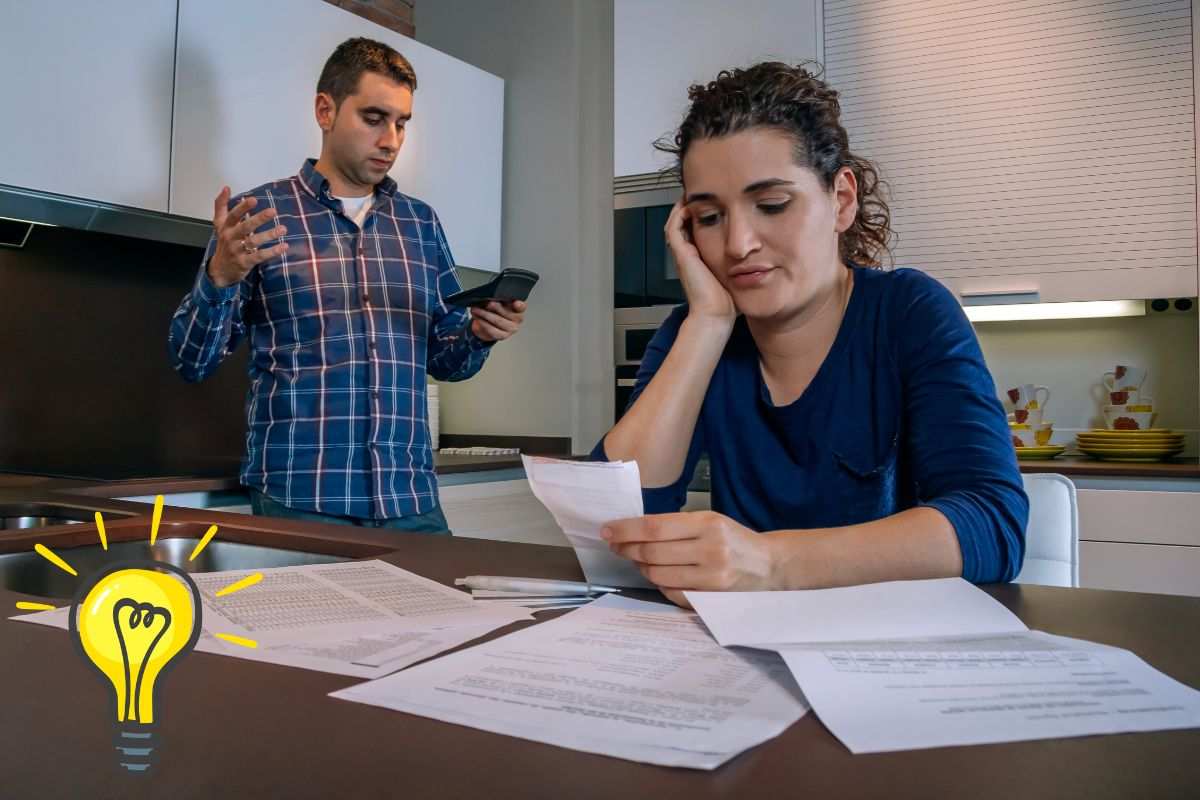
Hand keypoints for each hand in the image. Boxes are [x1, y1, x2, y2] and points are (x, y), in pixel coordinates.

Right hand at [207, 186, 288, 287]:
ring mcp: (237, 251)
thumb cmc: (224, 243)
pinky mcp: (245, 262)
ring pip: (254, 241)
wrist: (220, 270)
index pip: (233, 216)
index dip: (242, 208)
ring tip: (283, 229)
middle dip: (259, 219)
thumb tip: (226, 187)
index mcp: (226, 227)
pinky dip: (272, 252)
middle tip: (273, 211)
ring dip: (269, 235)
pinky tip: (284, 246)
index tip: (253, 199)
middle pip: (245, 227)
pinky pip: (260, 256)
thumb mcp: (219, 224)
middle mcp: (230, 238)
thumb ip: (221, 206)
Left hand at [470, 299, 525, 341]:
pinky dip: (484, 324)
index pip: (521, 306)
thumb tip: (489, 298)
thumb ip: (497, 298)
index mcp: (519, 307)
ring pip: (498, 321)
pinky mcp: (503, 335)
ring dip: (485, 315)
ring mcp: (511, 328)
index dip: (519, 305)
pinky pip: (492, 330)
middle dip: (496, 307)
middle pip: (507, 313)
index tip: (515, 303)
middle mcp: (518, 318)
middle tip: (488, 304)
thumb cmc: (496, 309)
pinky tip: (478, 319)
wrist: (490, 322)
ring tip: (476, 310)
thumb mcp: (498, 301)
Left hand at [602, 511, 774, 607]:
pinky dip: (659, 584)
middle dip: (627, 549)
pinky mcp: (711, 599)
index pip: (655, 527)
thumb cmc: (736, 540)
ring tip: (637, 560)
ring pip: (658, 574)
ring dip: (641, 567)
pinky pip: (672, 593)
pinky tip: (657, 576)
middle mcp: (710, 549)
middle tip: (616, 546)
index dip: (626, 530)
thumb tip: (635, 530)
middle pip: (652, 552)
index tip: (607, 530)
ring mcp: (711, 577)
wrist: (770, 566)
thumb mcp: (711, 522)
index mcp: (708, 523)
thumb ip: (678, 526)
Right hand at [664, 199, 735, 323]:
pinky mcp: (682, 254)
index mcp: (700, 260)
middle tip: (702, 195)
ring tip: (694, 195)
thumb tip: (759, 255)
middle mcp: (689, 256)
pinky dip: (679, 214)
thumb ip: (742, 264)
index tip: (714, 204)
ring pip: (676, 223)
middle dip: (693, 208)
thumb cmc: (727, 301)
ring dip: (684, 207)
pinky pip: (674, 227)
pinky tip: (690, 204)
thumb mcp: (736, 275)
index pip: (695, 231)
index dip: (702, 216)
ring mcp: (683, 254)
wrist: (716, 314)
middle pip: (684, 224)